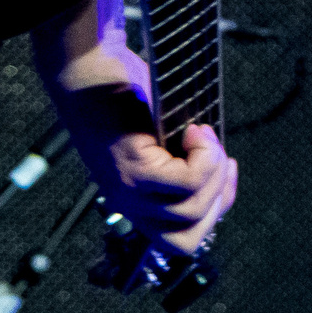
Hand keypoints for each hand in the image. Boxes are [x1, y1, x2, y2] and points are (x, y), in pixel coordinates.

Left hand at [54, 80, 237, 255]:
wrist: (87, 73)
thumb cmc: (125, 99)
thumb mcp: (158, 140)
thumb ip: (180, 163)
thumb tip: (219, 171)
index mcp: (135, 202)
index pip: (181, 239)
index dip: (215, 210)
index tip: (225, 169)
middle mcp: (128, 204)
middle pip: (189, 236)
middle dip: (218, 196)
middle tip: (215, 154)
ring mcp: (128, 190)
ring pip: (192, 208)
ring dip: (213, 171)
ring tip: (203, 136)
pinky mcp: (132, 167)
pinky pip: (187, 181)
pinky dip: (205, 156)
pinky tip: (196, 130)